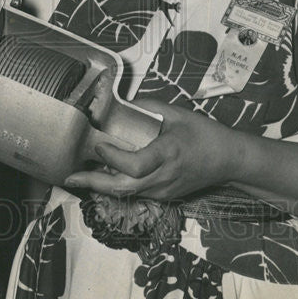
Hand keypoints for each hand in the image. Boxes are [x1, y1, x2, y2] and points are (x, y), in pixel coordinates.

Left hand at [64, 99, 242, 199]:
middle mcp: (163, 176)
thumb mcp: (177, 113)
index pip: (136, 164)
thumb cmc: (203, 134)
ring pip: (126, 193)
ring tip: (78, 176)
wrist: (227, 160)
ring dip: (101, 186)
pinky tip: (103, 176)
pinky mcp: (163, 196)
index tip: (99, 145)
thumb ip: (148, 107)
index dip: (114, 158)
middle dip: (93, 184)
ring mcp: (163, 190)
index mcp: (168, 154)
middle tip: (70, 177)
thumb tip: (121, 102)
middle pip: (123, 188)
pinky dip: (116, 185)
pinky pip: (135, 192)